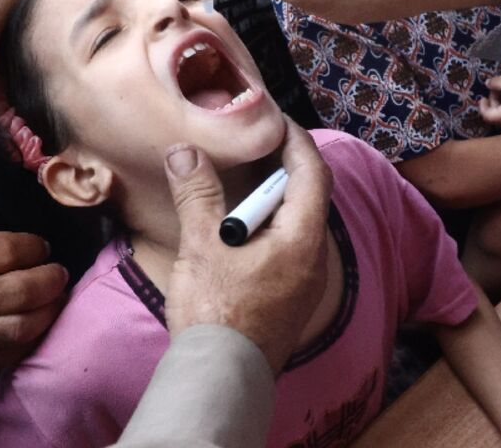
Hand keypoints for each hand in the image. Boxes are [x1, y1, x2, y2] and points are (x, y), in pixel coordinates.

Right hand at [0, 232, 66, 396]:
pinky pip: (12, 353)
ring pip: (24, 326)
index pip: (7, 250)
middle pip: (24, 289)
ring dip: (49, 311)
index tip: (40, 248)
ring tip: (55, 300)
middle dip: (51, 279)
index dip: (33, 246)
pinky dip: (31, 338)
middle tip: (58, 274)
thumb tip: (22, 251)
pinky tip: (37, 326)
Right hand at [162, 116, 332, 372]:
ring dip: (275, 199)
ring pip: (298, 224)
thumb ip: (198, 194)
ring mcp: (305, 282)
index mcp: (303, 239)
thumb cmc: (218, 314)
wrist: (222, 378)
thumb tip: (185, 152)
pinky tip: (240, 231)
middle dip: (285, 167)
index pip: (312, 172)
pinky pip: (289, 247)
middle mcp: (315, 259)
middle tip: (257, 146)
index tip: (275, 121)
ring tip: (243, 183)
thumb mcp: (203, 245)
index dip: (296, 140)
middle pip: (310, 196)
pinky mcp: (291, 299)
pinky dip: (270, 226)